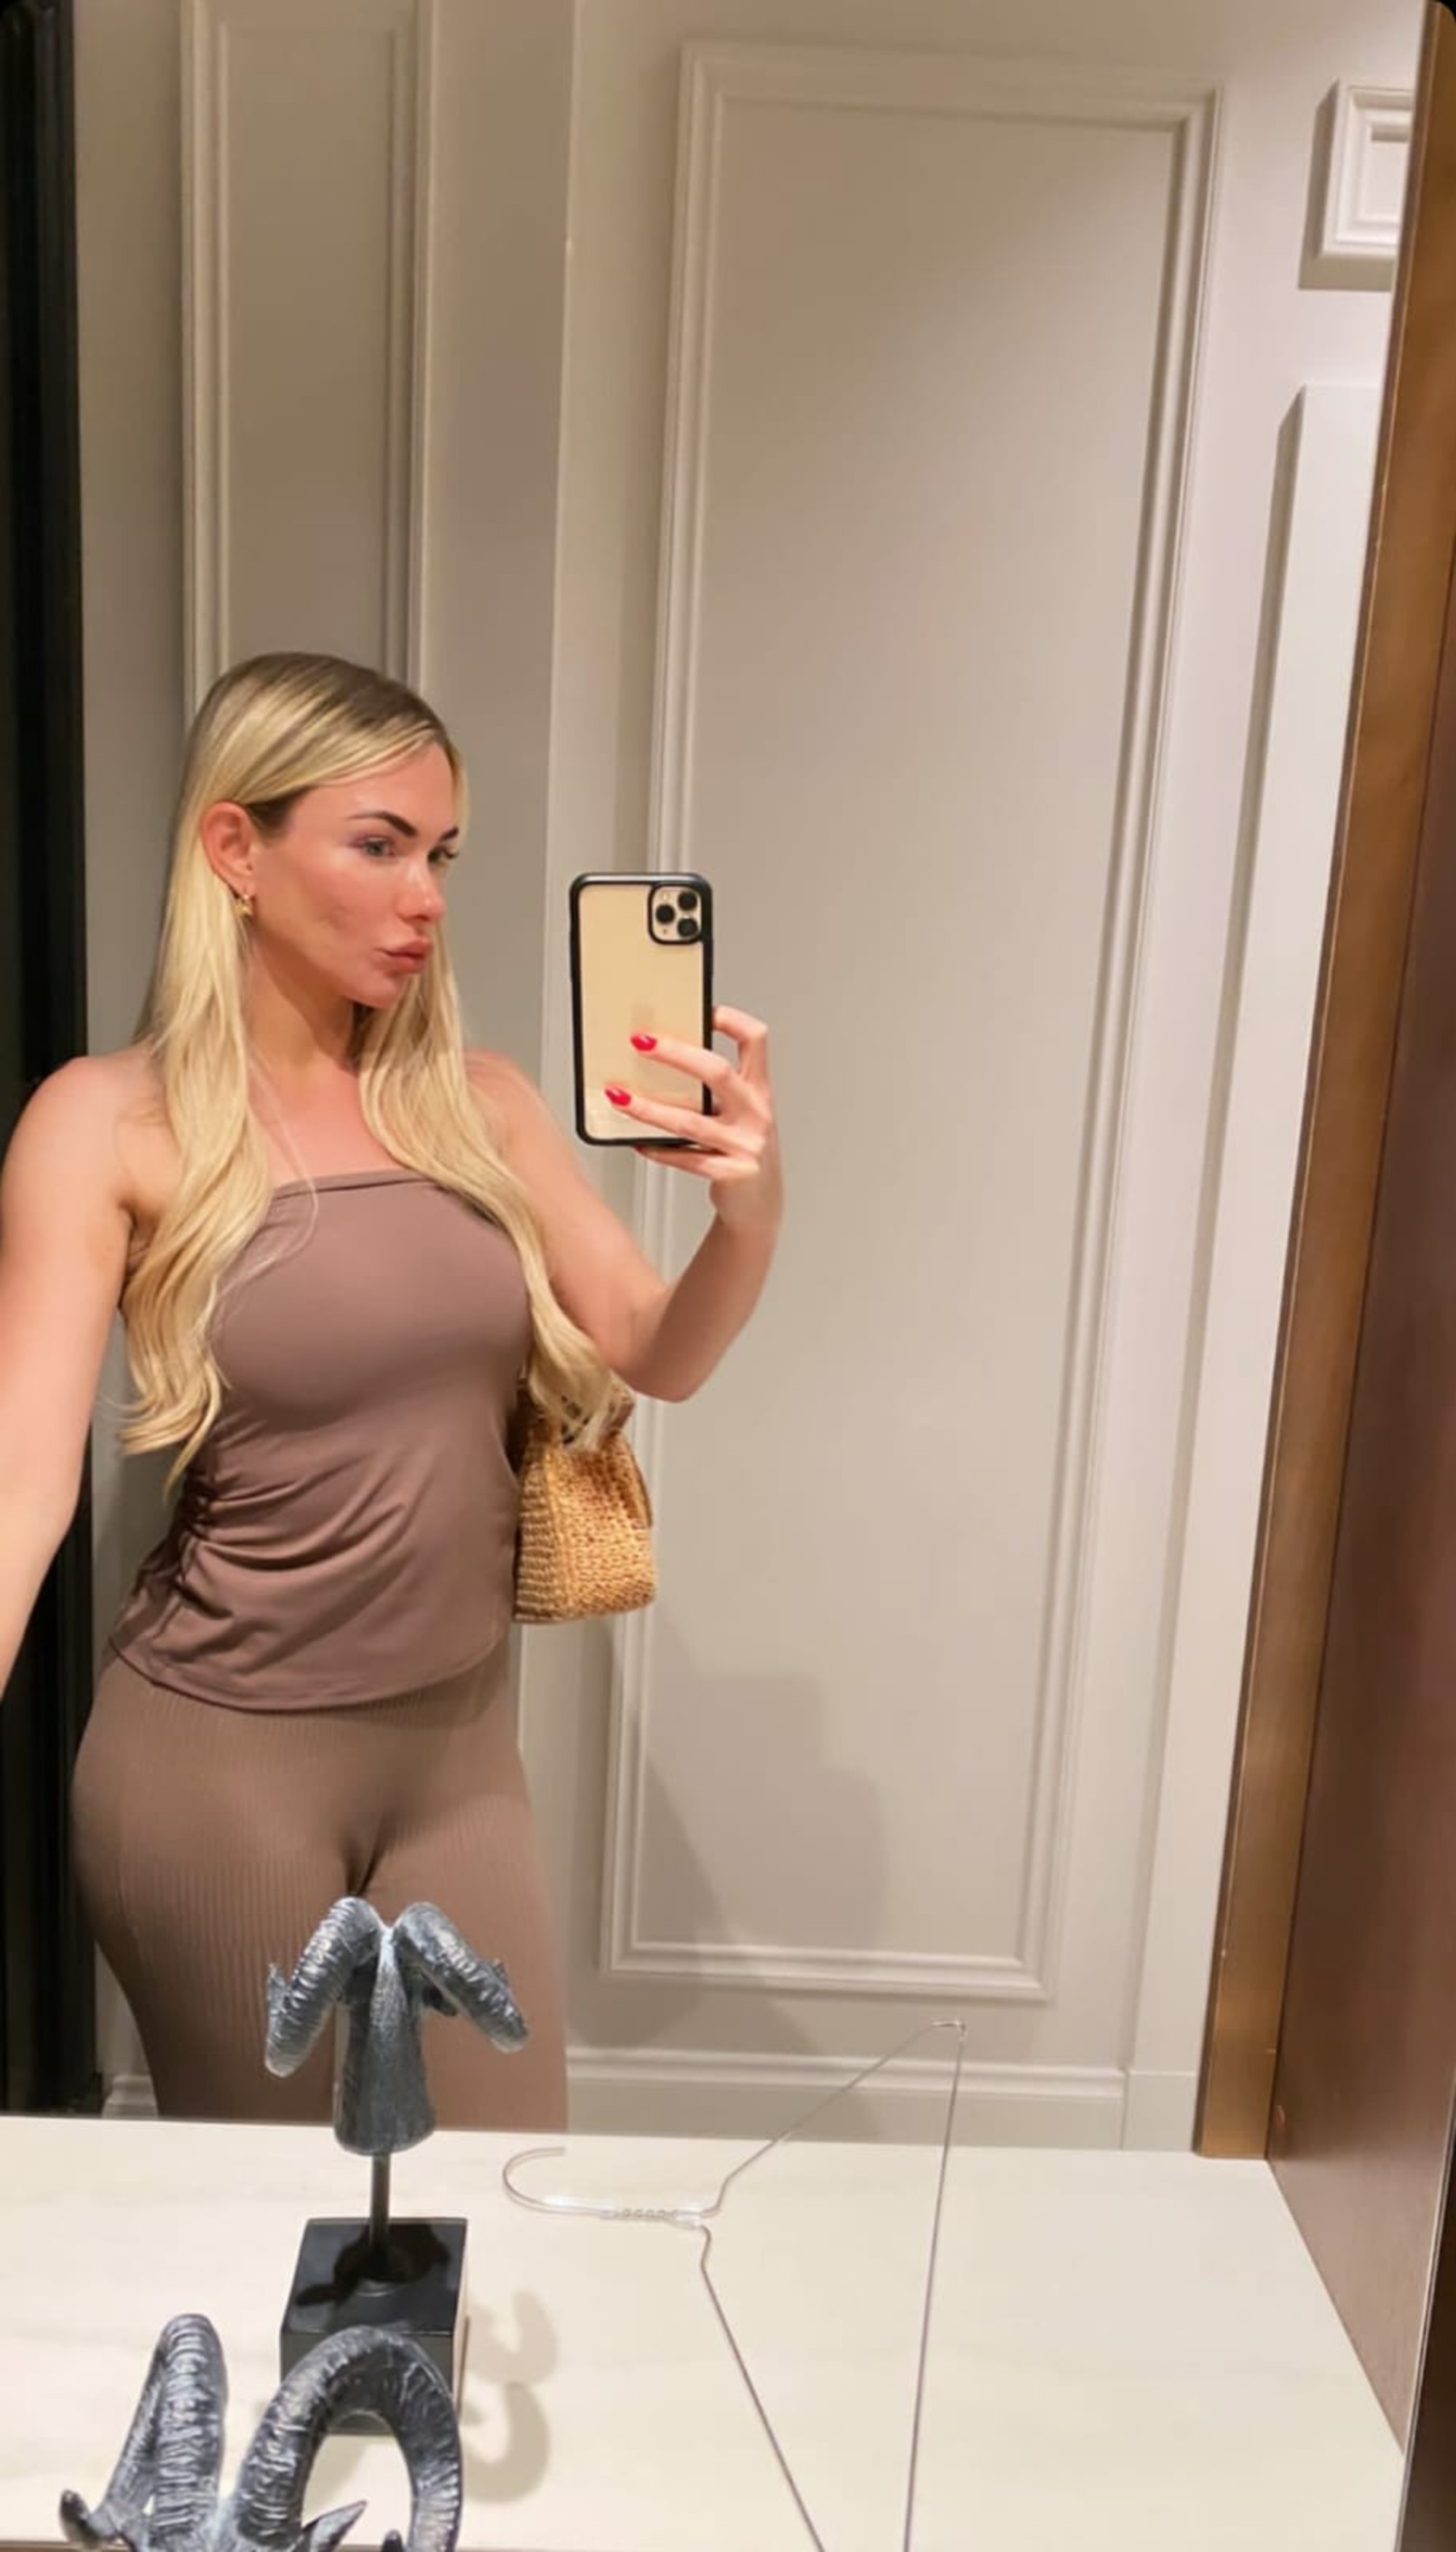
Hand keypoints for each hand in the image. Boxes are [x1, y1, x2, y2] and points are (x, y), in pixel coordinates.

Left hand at [605, 1004, 781, 1234]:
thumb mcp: (738, 1113)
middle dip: (675, 1053)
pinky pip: (686, 1158)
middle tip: (640, 1042)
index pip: (755, 1040)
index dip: (731, 1019)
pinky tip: (638, 1142)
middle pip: (716, 1072)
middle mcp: (757, 1113)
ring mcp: (746, 1145)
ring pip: (690, 1121)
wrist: (759, 1206)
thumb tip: (660, 1057)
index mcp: (759, 1090)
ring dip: (649, 1108)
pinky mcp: (732, 1174)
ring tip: (620, 1096)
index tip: (702, 1009)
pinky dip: (658, 1149)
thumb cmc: (742, 1151)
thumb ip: (713, 1090)